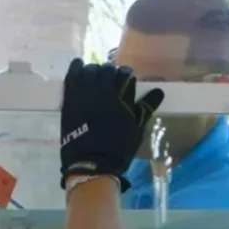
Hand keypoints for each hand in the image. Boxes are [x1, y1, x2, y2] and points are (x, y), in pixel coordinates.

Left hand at [60, 59, 163, 191]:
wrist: (91, 164)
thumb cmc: (117, 149)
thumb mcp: (136, 129)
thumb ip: (145, 108)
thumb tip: (159, 91)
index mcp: (120, 100)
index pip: (124, 76)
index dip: (125, 73)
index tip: (126, 76)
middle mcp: (102, 94)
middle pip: (105, 71)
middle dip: (109, 70)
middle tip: (109, 74)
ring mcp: (83, 97)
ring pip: (88, 71)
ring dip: (93, 68)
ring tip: (94, 71)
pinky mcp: (69, 102)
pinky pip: (71, 79)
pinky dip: (75, 69)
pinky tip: (78, 65)